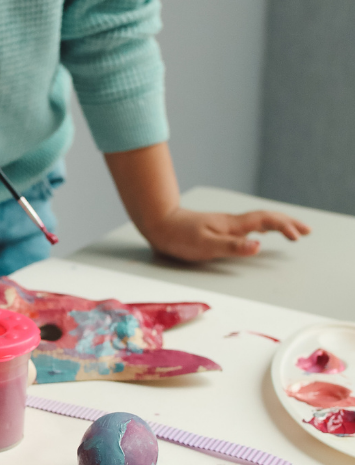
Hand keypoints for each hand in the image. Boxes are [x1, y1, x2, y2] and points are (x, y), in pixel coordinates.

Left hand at [144, 208, 310, 261]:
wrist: (158, 223)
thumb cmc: (178, 237)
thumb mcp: (205, 245)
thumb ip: (232, 246)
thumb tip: (258, 246)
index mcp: (232, 225)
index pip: (265, 221)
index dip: (285, 226)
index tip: (299, 236)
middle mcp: (231, 222)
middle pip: (266, 218)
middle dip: (288, 224)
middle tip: (306, 232)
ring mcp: (225, 224)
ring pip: (258, 220)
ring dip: (278, 225)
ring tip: (292, 231)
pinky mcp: (217, 228)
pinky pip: (247, 225)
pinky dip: (262, 227)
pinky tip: (261, 232)